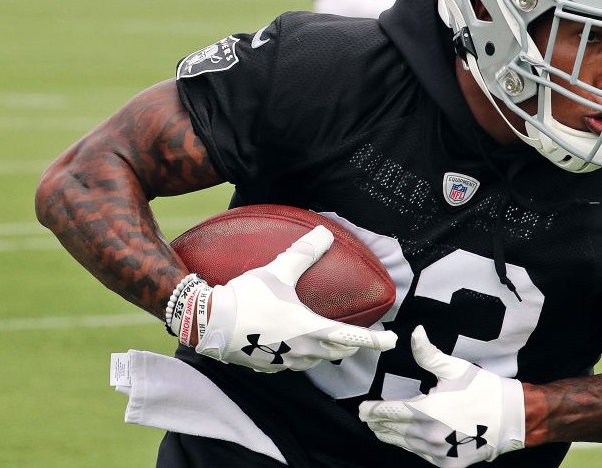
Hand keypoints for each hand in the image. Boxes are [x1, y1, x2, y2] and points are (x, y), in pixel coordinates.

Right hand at [194, 226, 396, 372]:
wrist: (210, 322)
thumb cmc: (247, 296)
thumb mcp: (278, 271)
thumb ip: (303, 252)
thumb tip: (324, 233)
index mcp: (310, 329)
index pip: (352, 337)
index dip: (375, 340)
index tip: (392, 341)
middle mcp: (302, 350)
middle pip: (337, 351)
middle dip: (350, 344)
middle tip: (358, 335)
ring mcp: (284, 362)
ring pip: (315, 360)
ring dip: (325, 350)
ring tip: (325, 337)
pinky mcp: (268, 368)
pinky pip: (292, 363)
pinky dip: (299, 354)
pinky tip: (291, 343)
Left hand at [358, 326, 525, 466]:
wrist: (510, 418)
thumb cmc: (482, 390)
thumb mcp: (454, 368)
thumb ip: (428, 354)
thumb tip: (414, 332)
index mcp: (428, 410)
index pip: (390, 412)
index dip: (373, 411)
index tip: (362, 410)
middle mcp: (429, 434)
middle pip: (394, 431)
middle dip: (380, 424)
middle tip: (368, 420)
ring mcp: (438, 452)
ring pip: (406, 445)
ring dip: (392, 437)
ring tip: (382, 430)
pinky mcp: (448, 463)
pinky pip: (422, 455)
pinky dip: (412, 447)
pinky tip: (408, 441)